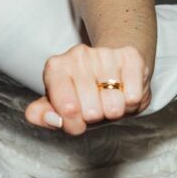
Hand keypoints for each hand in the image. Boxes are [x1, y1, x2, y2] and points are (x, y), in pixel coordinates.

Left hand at [23, 43, 150, 133]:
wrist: (112, 70)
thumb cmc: (82, 94)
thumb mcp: (57, 106)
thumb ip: (43, 115)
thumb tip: (51, 119)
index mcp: (56, 67)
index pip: (66, 108)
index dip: (73, 123)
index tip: (76, 122)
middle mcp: (78, 55)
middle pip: (91, 111)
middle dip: (95, 118)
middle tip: (95, 108)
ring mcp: (104, 54)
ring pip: (113, 105)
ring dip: (114, 111)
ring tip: (109, 102)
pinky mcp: (130, 56)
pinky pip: (133, 96)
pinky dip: (130, 104)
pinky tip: (123, 94)